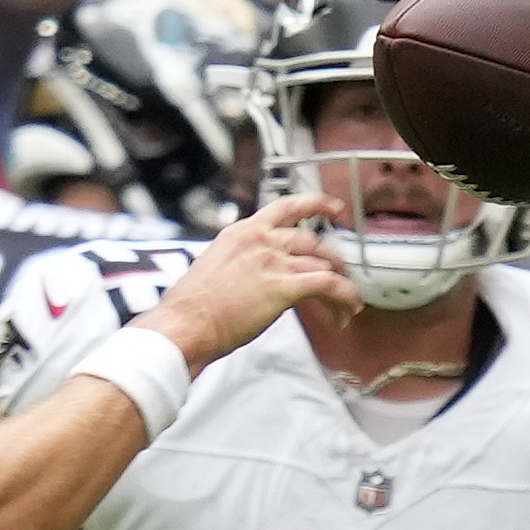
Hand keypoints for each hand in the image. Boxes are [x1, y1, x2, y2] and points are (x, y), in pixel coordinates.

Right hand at [140, 192, 354, 370]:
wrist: (183, 325)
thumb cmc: (188, 308)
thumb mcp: (211, 269)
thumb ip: (235, 265)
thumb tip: (246, 278)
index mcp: (241, 234)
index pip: (285, 208)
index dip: (315, 204)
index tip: (332, 207)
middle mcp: (260, 242)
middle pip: (311, 240)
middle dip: (333, 257)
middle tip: (341, 270)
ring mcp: (273, 262)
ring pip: (323, 263)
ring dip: (340, 283)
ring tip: (345, 302)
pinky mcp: (283, 287)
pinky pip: (328, 286)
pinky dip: (344, 297)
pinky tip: (347, 309)